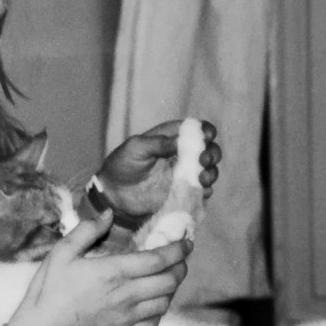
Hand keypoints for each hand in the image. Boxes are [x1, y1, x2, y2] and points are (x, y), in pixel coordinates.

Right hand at [7, 212, 190, 325]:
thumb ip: (87, 230)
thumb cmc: (49, 290)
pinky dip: (160, 311)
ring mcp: (127, 317)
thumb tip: (109, 214)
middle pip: (169, 281)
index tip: (186, 242)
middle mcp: (127, 295)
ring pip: (165, 302)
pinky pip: (153, 324)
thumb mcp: (61, 253)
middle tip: (180, 258)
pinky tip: (155, 303)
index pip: (158, 260)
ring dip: (172, 288)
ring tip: (170, 277)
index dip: (177, 250)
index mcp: (114, 271)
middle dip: (180, 267)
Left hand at [97, 120, 220, 216]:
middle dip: (212, 153)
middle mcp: (181, 155)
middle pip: (208, 149)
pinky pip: (201, 191)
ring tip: (203, 178)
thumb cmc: (122, 165)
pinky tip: (201, 191)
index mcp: (170, 138)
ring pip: (208, 170)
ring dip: (211, 172)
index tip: (208, 136)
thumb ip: (159, 142)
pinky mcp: (182, 192)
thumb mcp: (136, 147)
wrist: (113, 195)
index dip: (205, 130)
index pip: (194, 129)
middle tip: (204, 160)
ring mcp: (183, 175)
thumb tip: (182, 139)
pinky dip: (205, 190)